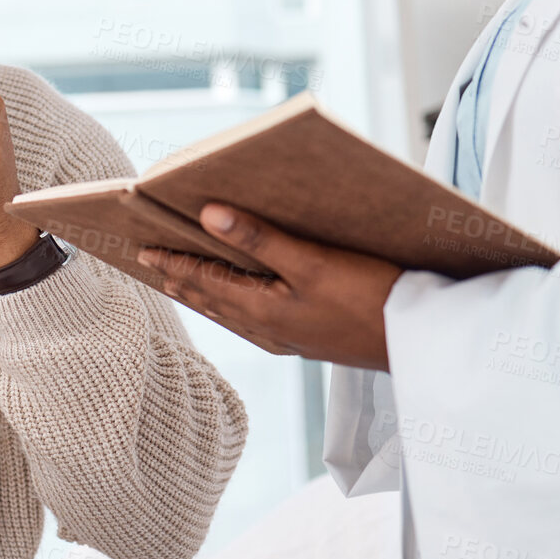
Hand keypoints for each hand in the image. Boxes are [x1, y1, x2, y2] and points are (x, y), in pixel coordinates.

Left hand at [135, 203, 403, 370]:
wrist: (418, 343)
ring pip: (231, 312)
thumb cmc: (370, 299)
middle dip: (179, 278)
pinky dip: (234, 304)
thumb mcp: (313, 262)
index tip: (141, 247)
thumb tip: (208, 215)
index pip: (203, 280)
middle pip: (211, 299)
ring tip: (180, 282)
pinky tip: (240, 301)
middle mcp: (268, 329)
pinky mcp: (309, 337)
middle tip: (149, 262)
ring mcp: (289, 337)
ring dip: (203, 294)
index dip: (171, 261)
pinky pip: (254, 320)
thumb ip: (259, 239)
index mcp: (262, 310)